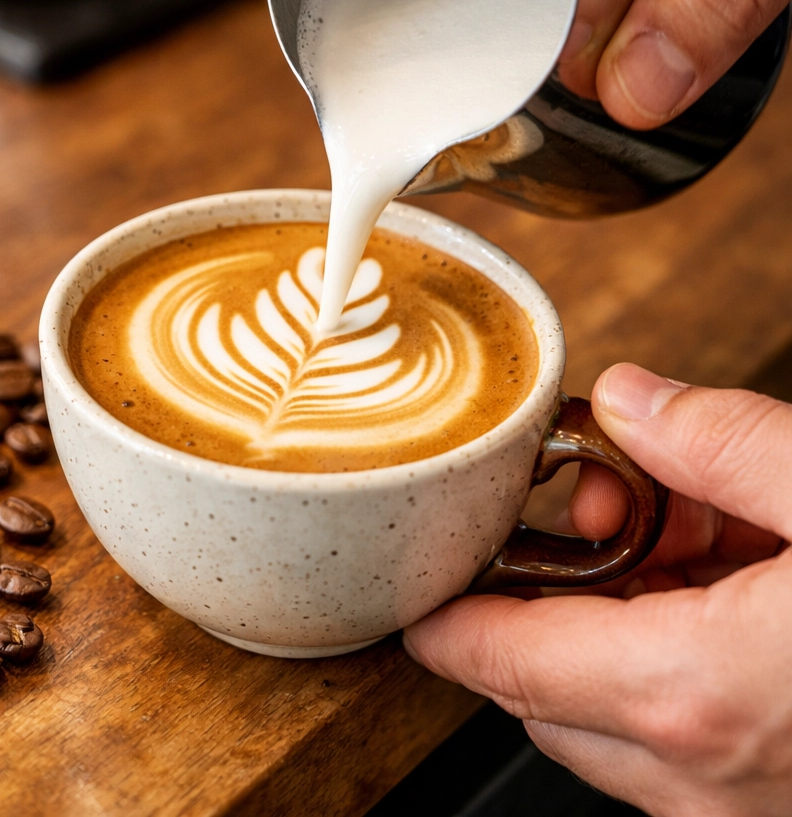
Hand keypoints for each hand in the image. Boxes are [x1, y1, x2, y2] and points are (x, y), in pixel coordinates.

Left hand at [403, 363, 790, 816]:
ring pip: (608, 720)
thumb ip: (723, 443)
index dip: (445, 615)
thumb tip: (632, 401)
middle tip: (615, 508)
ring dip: (617, 630)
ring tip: (696, 540)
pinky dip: (676, 670)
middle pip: (543, 686)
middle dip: (551, 592)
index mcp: (692, 688)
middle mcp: (702, 773)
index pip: (501, 656)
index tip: (419, 584)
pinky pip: (680, 747)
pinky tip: (738, 594)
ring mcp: (740, 808)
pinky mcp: (773, 808)